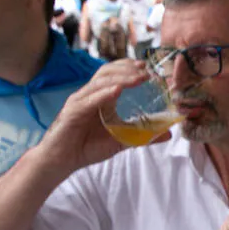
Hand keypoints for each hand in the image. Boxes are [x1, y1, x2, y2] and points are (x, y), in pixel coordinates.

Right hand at [34, 60, 157, 175]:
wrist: (60, 161)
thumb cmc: (86, 148)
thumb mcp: (120, 141)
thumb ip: (142, 135)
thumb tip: (168, 134)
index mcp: (99, 98)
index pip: (113, 74)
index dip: (129, 68)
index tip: (147, 68)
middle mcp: (89, 95)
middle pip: (107, 73)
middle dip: (127, 69)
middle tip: (146, 70)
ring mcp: (79, 101)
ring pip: (100, 82)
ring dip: (121, 78)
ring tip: (138, 78)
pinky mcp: (72, 112)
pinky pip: (89, 99)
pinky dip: (104, 94)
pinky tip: (117, 90)